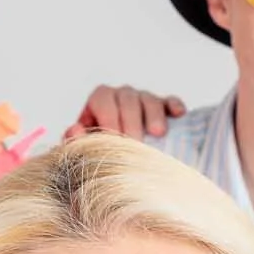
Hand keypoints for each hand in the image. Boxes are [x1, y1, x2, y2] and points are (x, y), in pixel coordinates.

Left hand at [63, 85, 185, 140]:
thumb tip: (75, 130)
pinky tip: (178, 114)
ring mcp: (144, 99)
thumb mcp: (83, 146)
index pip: (102, 100)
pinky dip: (174, 105)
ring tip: (157, 133)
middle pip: (127, 99)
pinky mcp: (165, 106)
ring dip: (153, 115)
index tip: (113, 139)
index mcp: (100, 100)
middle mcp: (122, 95)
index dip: (108, 118)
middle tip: (135, 144)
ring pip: (149, 100)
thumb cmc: (99, 150)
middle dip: (131, 121)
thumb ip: (74, 139)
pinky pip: (170, 101)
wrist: (120, 158)